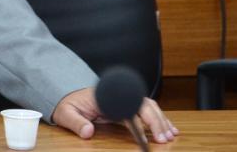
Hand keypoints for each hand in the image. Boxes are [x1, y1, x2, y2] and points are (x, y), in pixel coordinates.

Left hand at [52, 87, 177, 143]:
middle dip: (156, 121)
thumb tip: (88, 132)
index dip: (140, 122)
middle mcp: (117, 97)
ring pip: (148, 108)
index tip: (148, 136)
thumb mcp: (65, 114)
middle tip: (164, 139)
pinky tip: (169, 130)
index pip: (128, 107)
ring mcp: (123, 101)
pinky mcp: (125, 107)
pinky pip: (146, 112)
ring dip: (161, 120)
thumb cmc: (66, 105)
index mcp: (105, 97)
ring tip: (171, 135)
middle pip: (143, 105)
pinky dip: (159, 120)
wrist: (66, 97)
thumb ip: (75, 123)